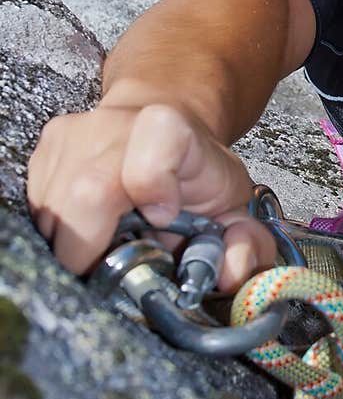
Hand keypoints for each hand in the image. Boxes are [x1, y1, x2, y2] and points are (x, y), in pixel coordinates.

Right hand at [27, 102, 275, 290]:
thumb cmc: (196, 175)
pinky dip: (62, 228)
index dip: (154, 185)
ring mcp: (76, 135)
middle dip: (98, 250)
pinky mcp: (48, 148)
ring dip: (78, 243)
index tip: (164, 218)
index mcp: (173, 131)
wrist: (164, 126)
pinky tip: (92, 222)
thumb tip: (230, 275)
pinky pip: (40, 208)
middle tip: (122, 260)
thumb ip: (245, 243)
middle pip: (84, 196)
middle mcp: (117, 124)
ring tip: (111, 236)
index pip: (158, 143)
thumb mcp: (233, 207)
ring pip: (55, 213)